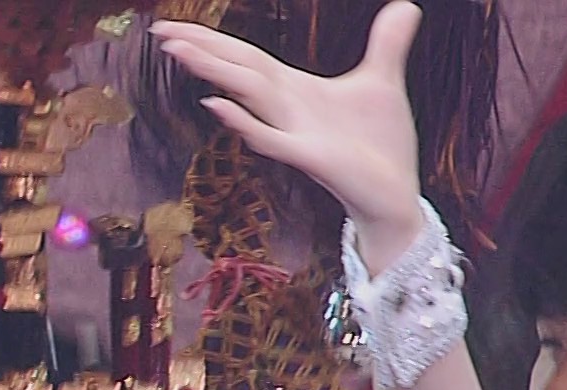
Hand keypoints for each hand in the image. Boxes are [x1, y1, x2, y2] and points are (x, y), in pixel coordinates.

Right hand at [149, 3, 423, 256]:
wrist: (395, 195)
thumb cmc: (381, 145)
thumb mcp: (383, 83)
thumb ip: (387, 43)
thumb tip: (406, 6)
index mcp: (297, 89)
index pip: (245, 57)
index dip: (211, 39)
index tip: (172, 24)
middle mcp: (289, 109)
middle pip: (238, 71)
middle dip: (202, 50)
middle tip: (160, 33)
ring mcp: (297, 134)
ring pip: (249, 98)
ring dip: (216, 74)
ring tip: (180, 52)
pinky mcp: (312, 158)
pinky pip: (273, 140)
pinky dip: (247, 124)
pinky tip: (220, 106)